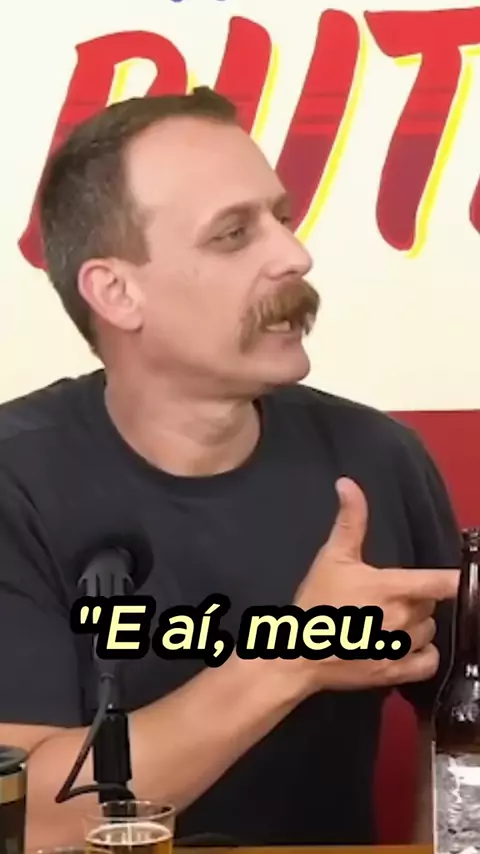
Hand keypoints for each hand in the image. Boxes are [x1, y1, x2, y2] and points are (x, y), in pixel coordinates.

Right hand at [293, 477, 458, 692]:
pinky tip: (404, 645)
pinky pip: (429, 661)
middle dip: (416, 597)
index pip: (443, 583)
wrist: (297, 654)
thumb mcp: (331, 557)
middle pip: (430, 603)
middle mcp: (402, 619)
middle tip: (388, 595)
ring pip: (429, 630)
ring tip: (390, 621)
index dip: (458, 579)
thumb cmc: (316, 602)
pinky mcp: (396, 673)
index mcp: (391, 588)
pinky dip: (422, 654)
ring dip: (416, 624)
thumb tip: (348, 483)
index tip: (460, 578)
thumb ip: (350, 521)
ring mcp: (400, 648)